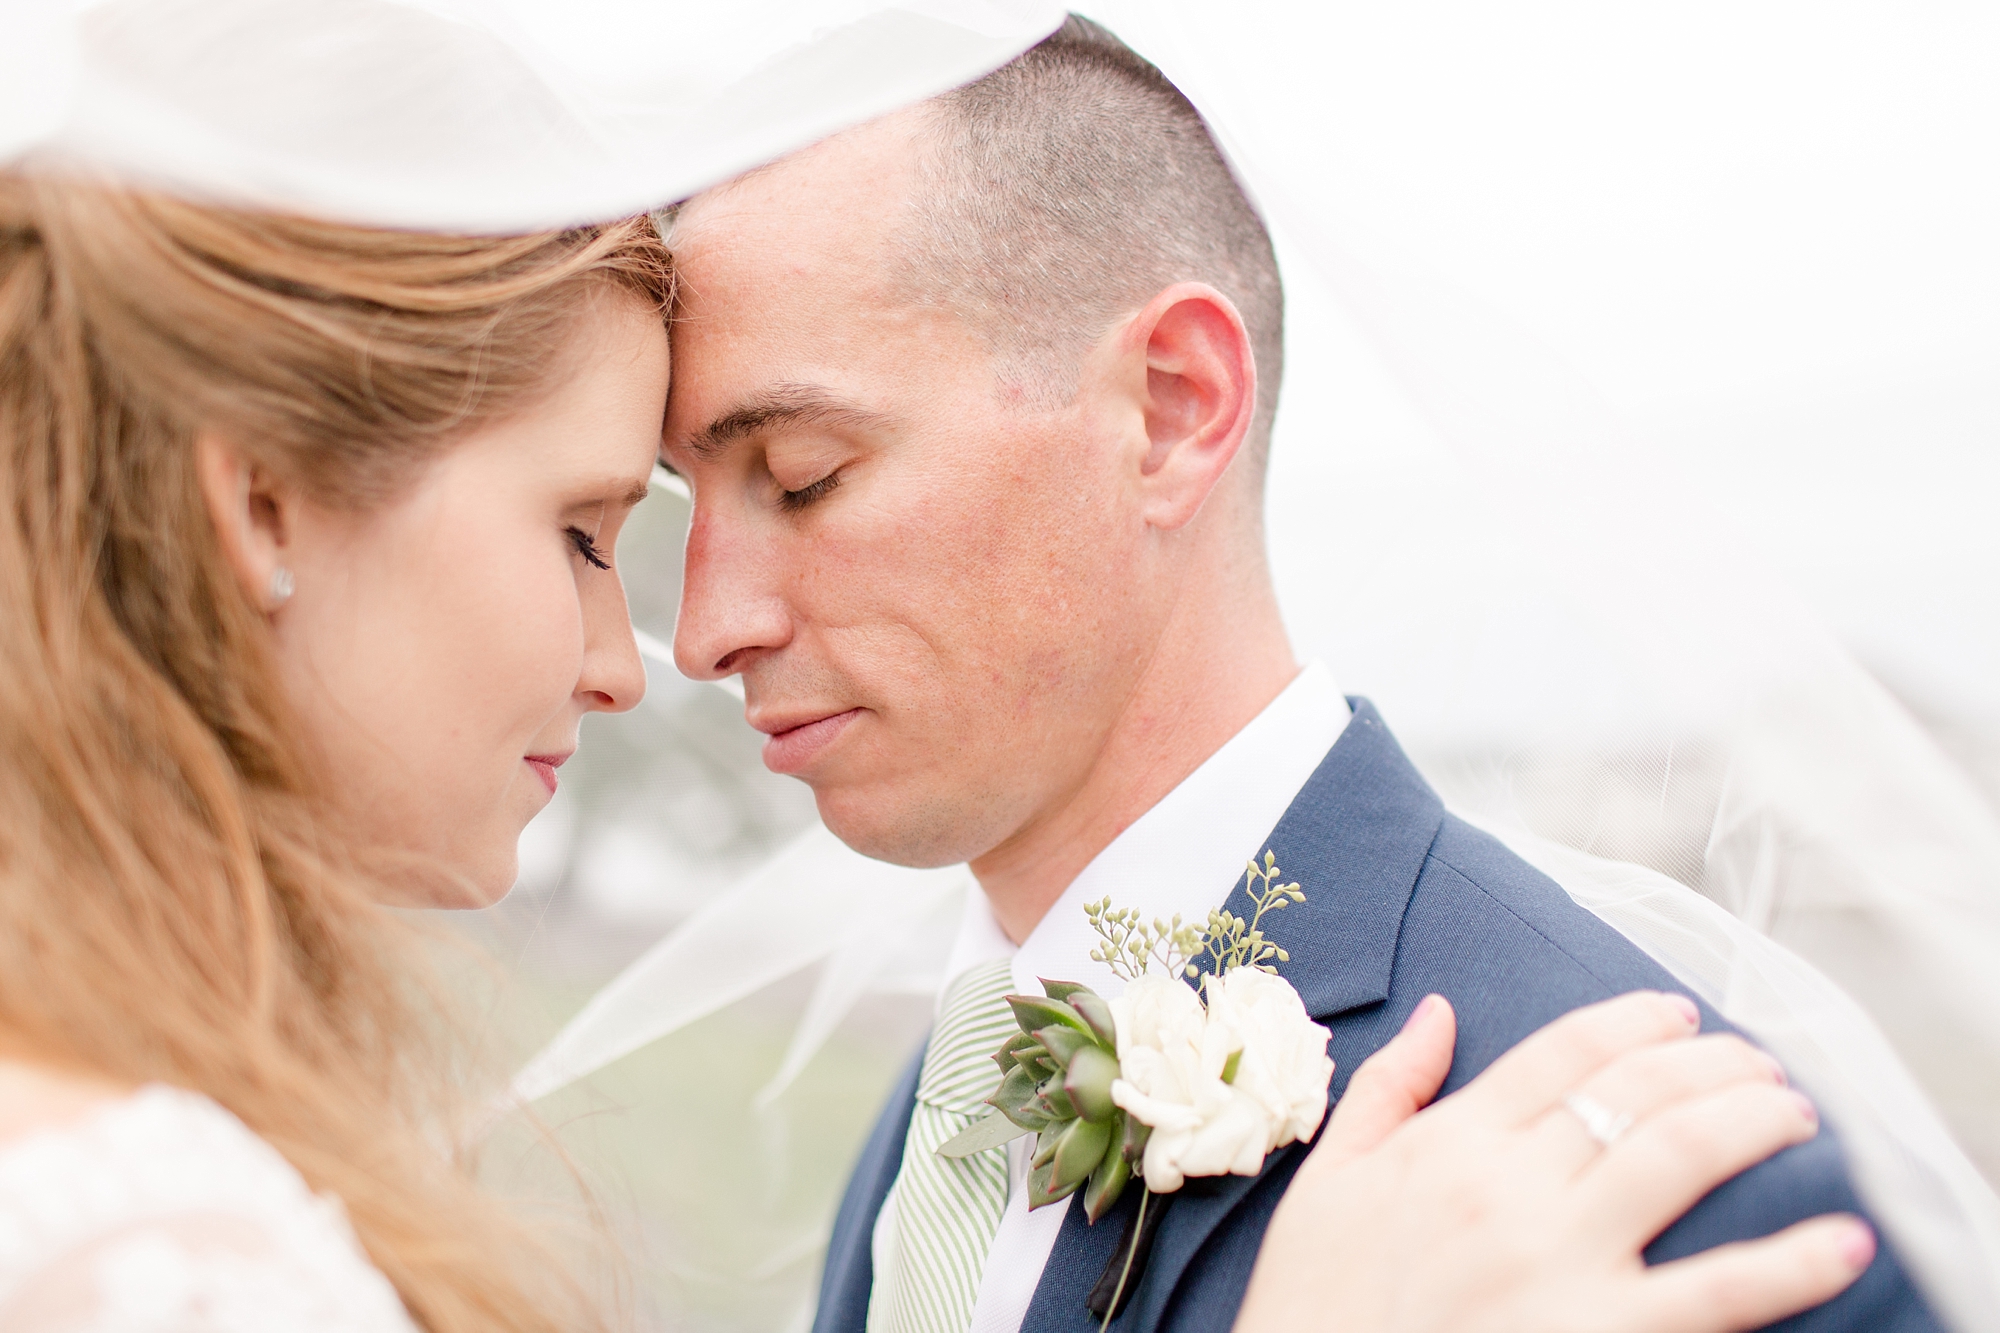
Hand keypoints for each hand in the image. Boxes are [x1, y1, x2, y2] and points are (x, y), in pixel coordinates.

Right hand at [1234, 992, 1875, 1332]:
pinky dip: (1791, 1262)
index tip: (1682, 1014)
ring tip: (1799, 1116)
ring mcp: (1562, 1259)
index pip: (1565, 1050)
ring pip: (1683, 1155)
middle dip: (1716, 1062)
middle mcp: (1510, 1184)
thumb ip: (1387, 1089)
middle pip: (1638, 1090)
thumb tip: (1441, 1010)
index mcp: (1450, 1142)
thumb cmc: (1316, 1305)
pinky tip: (1842, 1242)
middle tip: (1761, 1063)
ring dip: (1756, 1122)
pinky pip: (1719, 1290)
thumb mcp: (1328, 1182)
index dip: (1636, 1021)